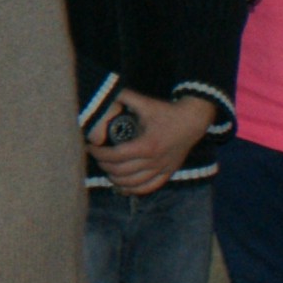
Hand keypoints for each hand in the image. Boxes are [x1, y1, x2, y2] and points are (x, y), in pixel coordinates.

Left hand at [86, 91, 214, 195]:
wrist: (192, 120)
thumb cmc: (166, 112)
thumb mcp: (144, 102)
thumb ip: (124, 97)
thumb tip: (105, 93)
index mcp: (146, 145)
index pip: (116, 156)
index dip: (99, 153)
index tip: (90, 147)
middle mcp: (154, 160)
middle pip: (122, 171)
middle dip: (104, 165)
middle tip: (96, 156)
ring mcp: (162, 168)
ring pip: (133, 183)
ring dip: (116, 178)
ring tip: (106, 169)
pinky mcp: (168, 172)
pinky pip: (149, 187)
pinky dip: (134, 189)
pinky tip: (123, 186)